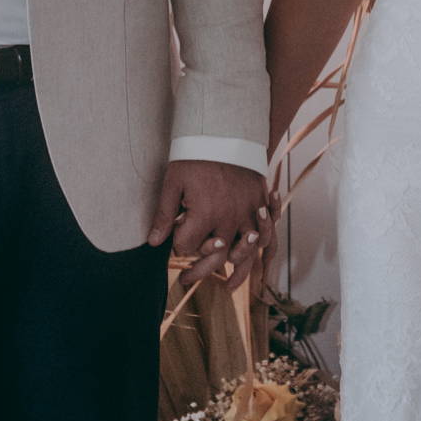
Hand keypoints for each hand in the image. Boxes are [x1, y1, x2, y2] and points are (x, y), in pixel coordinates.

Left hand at [149, 161, 272, 288]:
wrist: (226, 133)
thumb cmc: (195, 157)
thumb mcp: (173, 182)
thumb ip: (164, 214)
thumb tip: (153, 243)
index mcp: (205, 213)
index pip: (187, 246)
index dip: (177, 245)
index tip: (173, 238)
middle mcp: (229, 219)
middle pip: (214, 258)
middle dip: (197, 271)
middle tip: (184, 279)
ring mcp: (249, 214)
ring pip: (245, 255)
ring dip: (237, 274)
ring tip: (226, 287)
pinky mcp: (262, 207)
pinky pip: (267, 238)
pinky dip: (263, 254)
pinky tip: (257, 266)